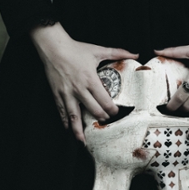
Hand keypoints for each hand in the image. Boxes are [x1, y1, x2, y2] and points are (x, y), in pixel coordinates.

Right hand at [30, 23, 138, 142]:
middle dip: (102, 119)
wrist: (53, 48)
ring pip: (75, 116)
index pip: (105, 101)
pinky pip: (62, 112)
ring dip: (79, 130)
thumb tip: (135, 54)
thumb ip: (118, 53)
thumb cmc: (76, 49)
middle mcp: (79, 89)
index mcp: (91, 80)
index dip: (112, 110)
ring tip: (83, 141)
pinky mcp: (57, 95)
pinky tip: (69, 129)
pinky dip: (66, 122)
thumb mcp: (98, 50)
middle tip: (106, 122)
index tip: (116, 114)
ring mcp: (67, 94)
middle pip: (93, 111)